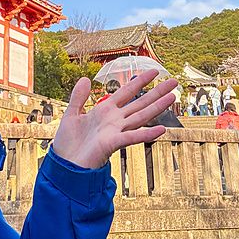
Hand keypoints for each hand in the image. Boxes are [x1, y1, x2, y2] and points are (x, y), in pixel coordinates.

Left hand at [52, 70, 177, 168]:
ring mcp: (115, 132)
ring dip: (157, 107)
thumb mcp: (71, 114)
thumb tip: (85, 78)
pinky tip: (161, 129)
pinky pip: (132, 137)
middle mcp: (114, 120)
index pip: (127, 92)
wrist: (64, 165)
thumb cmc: (68, 144)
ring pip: (140, 116)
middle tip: (174, 82)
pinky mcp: (112, 144)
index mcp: (105, 111)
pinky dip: (146, 134)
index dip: (140, 81)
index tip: (154, 72)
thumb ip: (78, 97)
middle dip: (157, 92)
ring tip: (172, 97)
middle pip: (140, 103)